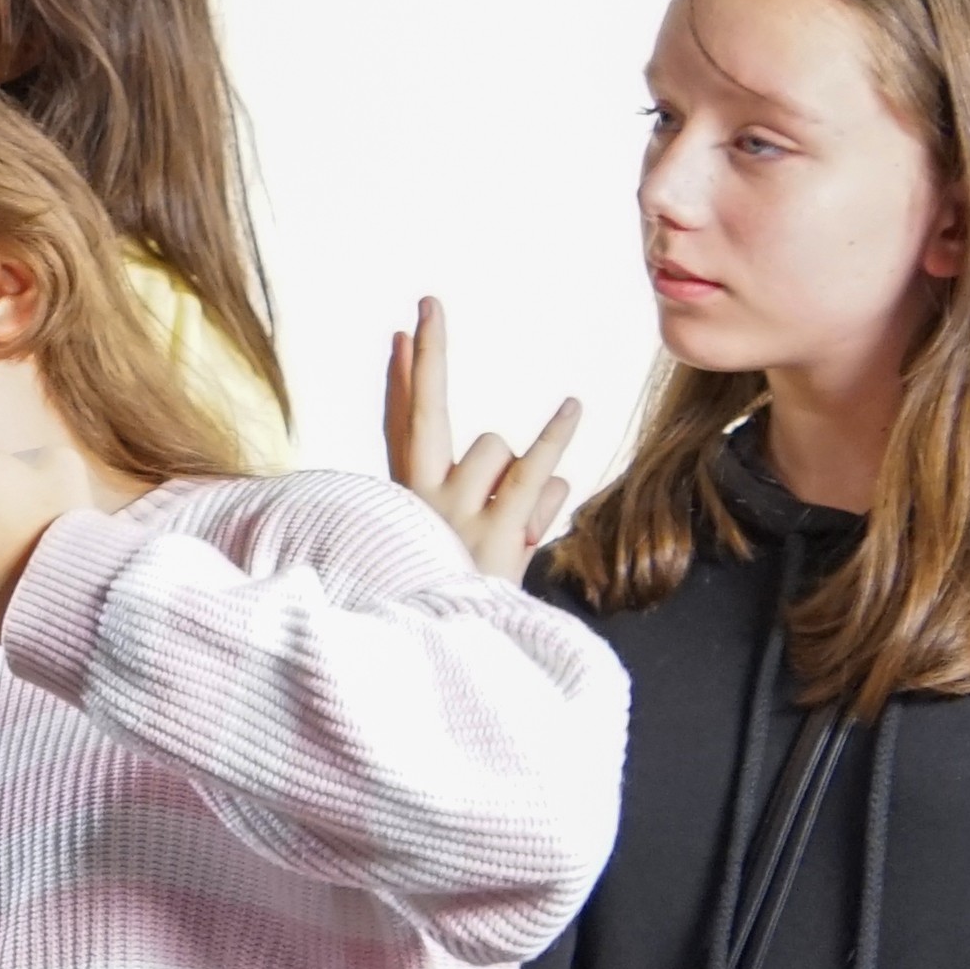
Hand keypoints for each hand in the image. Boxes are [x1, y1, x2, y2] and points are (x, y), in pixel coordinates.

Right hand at [384, 300, 581, 584]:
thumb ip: (506, 513)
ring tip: (514, 522)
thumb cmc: (453, 609)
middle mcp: (418, 505)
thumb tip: (555, 475)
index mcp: (400, 508)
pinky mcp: (492, 535)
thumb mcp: (464, 558)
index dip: (401, 380)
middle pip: (424, 412)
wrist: (435, 665)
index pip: (398, 430)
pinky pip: (531, 473)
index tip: (404, 333)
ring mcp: (452, 516)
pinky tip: (572, 408)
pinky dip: (553, 443)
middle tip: (429, 304)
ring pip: (494, 449)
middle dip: (429, 354)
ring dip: (515, 473)